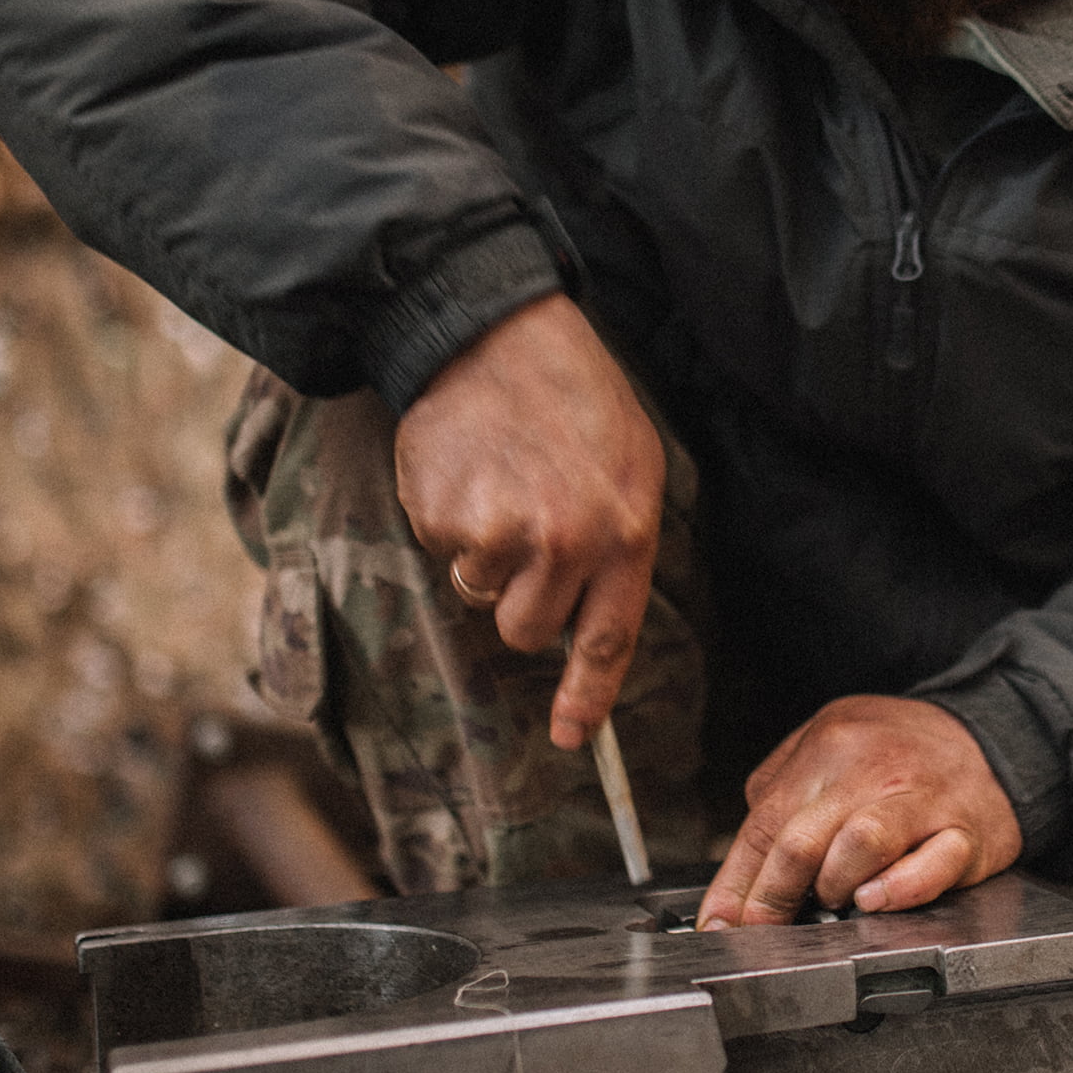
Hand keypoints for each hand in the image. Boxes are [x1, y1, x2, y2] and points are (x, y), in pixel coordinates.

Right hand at [394, 292, 661, 750]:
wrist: (496, 334)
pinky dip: (448, 517)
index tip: (570, 737)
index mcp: (626, 531)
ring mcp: (502, 532)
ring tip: (500, 479)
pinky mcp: (444, 517)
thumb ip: (617, 544)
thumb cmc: (574, 398)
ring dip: (483, 552)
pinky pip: (441, 549)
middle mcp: (567, 542)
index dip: (587, 697)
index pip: (608, 639)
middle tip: (523, 533)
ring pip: (479, 591)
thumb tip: (586, 625)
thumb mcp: (631, 464)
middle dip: (519, 600)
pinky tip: (469, 465)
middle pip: (528, 630)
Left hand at [697, 697, 1022, 925]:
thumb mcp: (831, 742)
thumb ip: (783, 792)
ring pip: (860, 844)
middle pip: (801, 840)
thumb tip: (740, 871)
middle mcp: (873, 769)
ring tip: (835, 900)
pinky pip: (932, 864)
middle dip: (771, 899)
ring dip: (833, 886)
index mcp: (830, 746)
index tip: (720, 924)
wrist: (994, 735)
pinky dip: (900, 889)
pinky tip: (878, 899)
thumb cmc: (902, 751)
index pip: (766, 822)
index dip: (736, 883)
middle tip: (762, 931)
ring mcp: (923, 799)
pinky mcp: (967, 831)